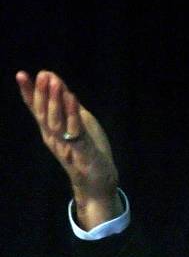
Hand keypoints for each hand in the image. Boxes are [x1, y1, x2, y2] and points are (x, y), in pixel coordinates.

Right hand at [16, 70, 122, 229]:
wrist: (98, 182)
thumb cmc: (87, 151)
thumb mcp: (78, 123)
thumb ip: (68, 106)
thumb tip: (58, 84)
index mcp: (51, 131)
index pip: (36, 110)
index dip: (28, 93)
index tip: (21, 75)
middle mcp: (53, 138)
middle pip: (43, 113)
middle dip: (42, 93)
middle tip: (42, 74)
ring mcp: (66, 146)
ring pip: (56, 121)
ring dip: (55, 101)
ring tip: (55, 82)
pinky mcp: (81, 151)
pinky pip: (75, 130)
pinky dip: (73, 113)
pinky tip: (72, 98)